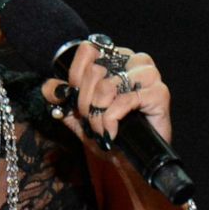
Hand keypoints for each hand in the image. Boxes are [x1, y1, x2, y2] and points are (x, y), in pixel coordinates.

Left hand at [42, 42, 171, 145]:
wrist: (128, 159)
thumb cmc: (106, 132)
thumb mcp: (75, 114)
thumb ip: (60, 96)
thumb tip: (49, 87)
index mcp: (115, 58)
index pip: (87, 50)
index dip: (76, 77)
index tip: (77, 101)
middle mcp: (133, 61)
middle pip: (95, 71)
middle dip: (85, 103)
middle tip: (91, 120)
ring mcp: (149, 75)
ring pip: (108, 86)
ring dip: (98, 114)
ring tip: (101, 128)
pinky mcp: (159, 93)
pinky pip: (123, 101)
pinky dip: (110, 120)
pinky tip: (111, 132)